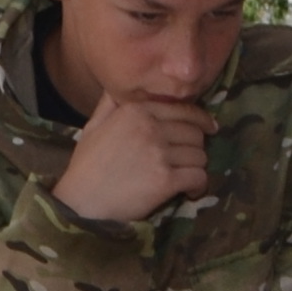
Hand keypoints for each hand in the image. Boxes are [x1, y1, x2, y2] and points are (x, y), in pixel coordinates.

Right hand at [55, 94, 216, 225]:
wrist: (81, 203)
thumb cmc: (86, 167)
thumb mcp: (94, 126)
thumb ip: (110, 103)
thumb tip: (120, 86)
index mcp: (136, 110)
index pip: (183, 109)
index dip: (201, 120)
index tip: (209, 128)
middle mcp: (150, 127)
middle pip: (195, 132)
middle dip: (197, 147)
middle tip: (189, 160)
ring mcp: (159, 153)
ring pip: (199, 155)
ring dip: (196, 167)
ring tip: (186, 176)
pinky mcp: (165, 180)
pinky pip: (199, 177)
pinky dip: (199, 186)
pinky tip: (190, 191)